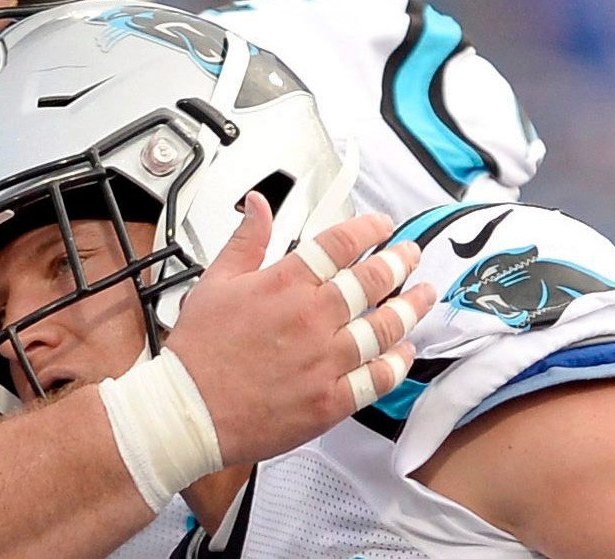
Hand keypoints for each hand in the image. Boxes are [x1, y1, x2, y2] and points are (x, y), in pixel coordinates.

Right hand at [165, 192, 432, 466]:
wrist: (190, 410)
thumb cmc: (200, 352)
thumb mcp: (215, 281)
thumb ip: (246, 240)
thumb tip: (259, 204)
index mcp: (284, 284)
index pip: (340, 244)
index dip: (369, 230)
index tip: (382, 226)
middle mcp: (311, 318)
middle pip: (372, 281)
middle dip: (400, 261)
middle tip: (412, 254)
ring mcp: (325, 360)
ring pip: (383, 327)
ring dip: (410, 308)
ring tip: (424, 295)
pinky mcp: (330, 399)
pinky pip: (377, 378)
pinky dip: (397, 363)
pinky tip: (404, 351)